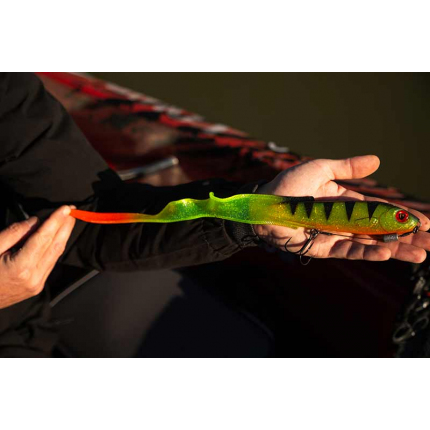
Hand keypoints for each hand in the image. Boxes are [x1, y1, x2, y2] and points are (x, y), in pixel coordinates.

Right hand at [0, 206, 75, 308]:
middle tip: (72, 210)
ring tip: (68, 220)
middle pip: (55, 246)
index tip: (66, 209)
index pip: (44, 238)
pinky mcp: (37, 286)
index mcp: (20, 268)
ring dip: (63, 236)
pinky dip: (55, 247)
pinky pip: (50, 263)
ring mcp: (37, 284)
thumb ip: (14, 234)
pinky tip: (58, 236)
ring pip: (56, 255)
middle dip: (65, 226)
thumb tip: (35, 221)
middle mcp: (33, 277)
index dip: (56, 221)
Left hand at [254, 155, 429, 262]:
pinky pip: (348, 251)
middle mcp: (342, 219)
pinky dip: (367, 253)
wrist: (263, 206)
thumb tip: (378, 160)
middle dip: (405, 237)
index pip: (379, 209)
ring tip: (420, 254)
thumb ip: (347, 167)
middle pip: (380, 230)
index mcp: (344, 201)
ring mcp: (334, 235)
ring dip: (394, 249)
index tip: (426, 222)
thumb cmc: (287, 185)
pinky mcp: (323, 248)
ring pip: (369, 244)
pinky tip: (387, 253)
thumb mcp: (320, 169)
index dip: (402, 216)